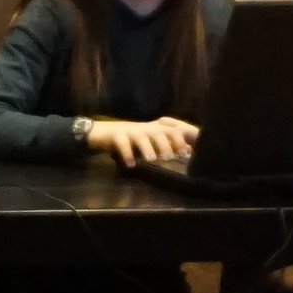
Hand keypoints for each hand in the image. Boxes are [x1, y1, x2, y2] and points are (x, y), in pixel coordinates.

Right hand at [80, 117, 199, 168]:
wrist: (103, 131)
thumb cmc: (131, 139)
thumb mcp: (150, 141)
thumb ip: (167, 144)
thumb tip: (188, 151)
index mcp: (156, 129)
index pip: (175, 130)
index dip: (184, 139)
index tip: (190, 152)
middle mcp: (146, 129)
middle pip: (161, 132)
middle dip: (169, 143)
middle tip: (173, 157)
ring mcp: (131, 131)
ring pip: (142, 136)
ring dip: (148, 147)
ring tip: (152, 159)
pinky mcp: (117, 136)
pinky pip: (122, 144)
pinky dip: (127, 154)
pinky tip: (130, 164)